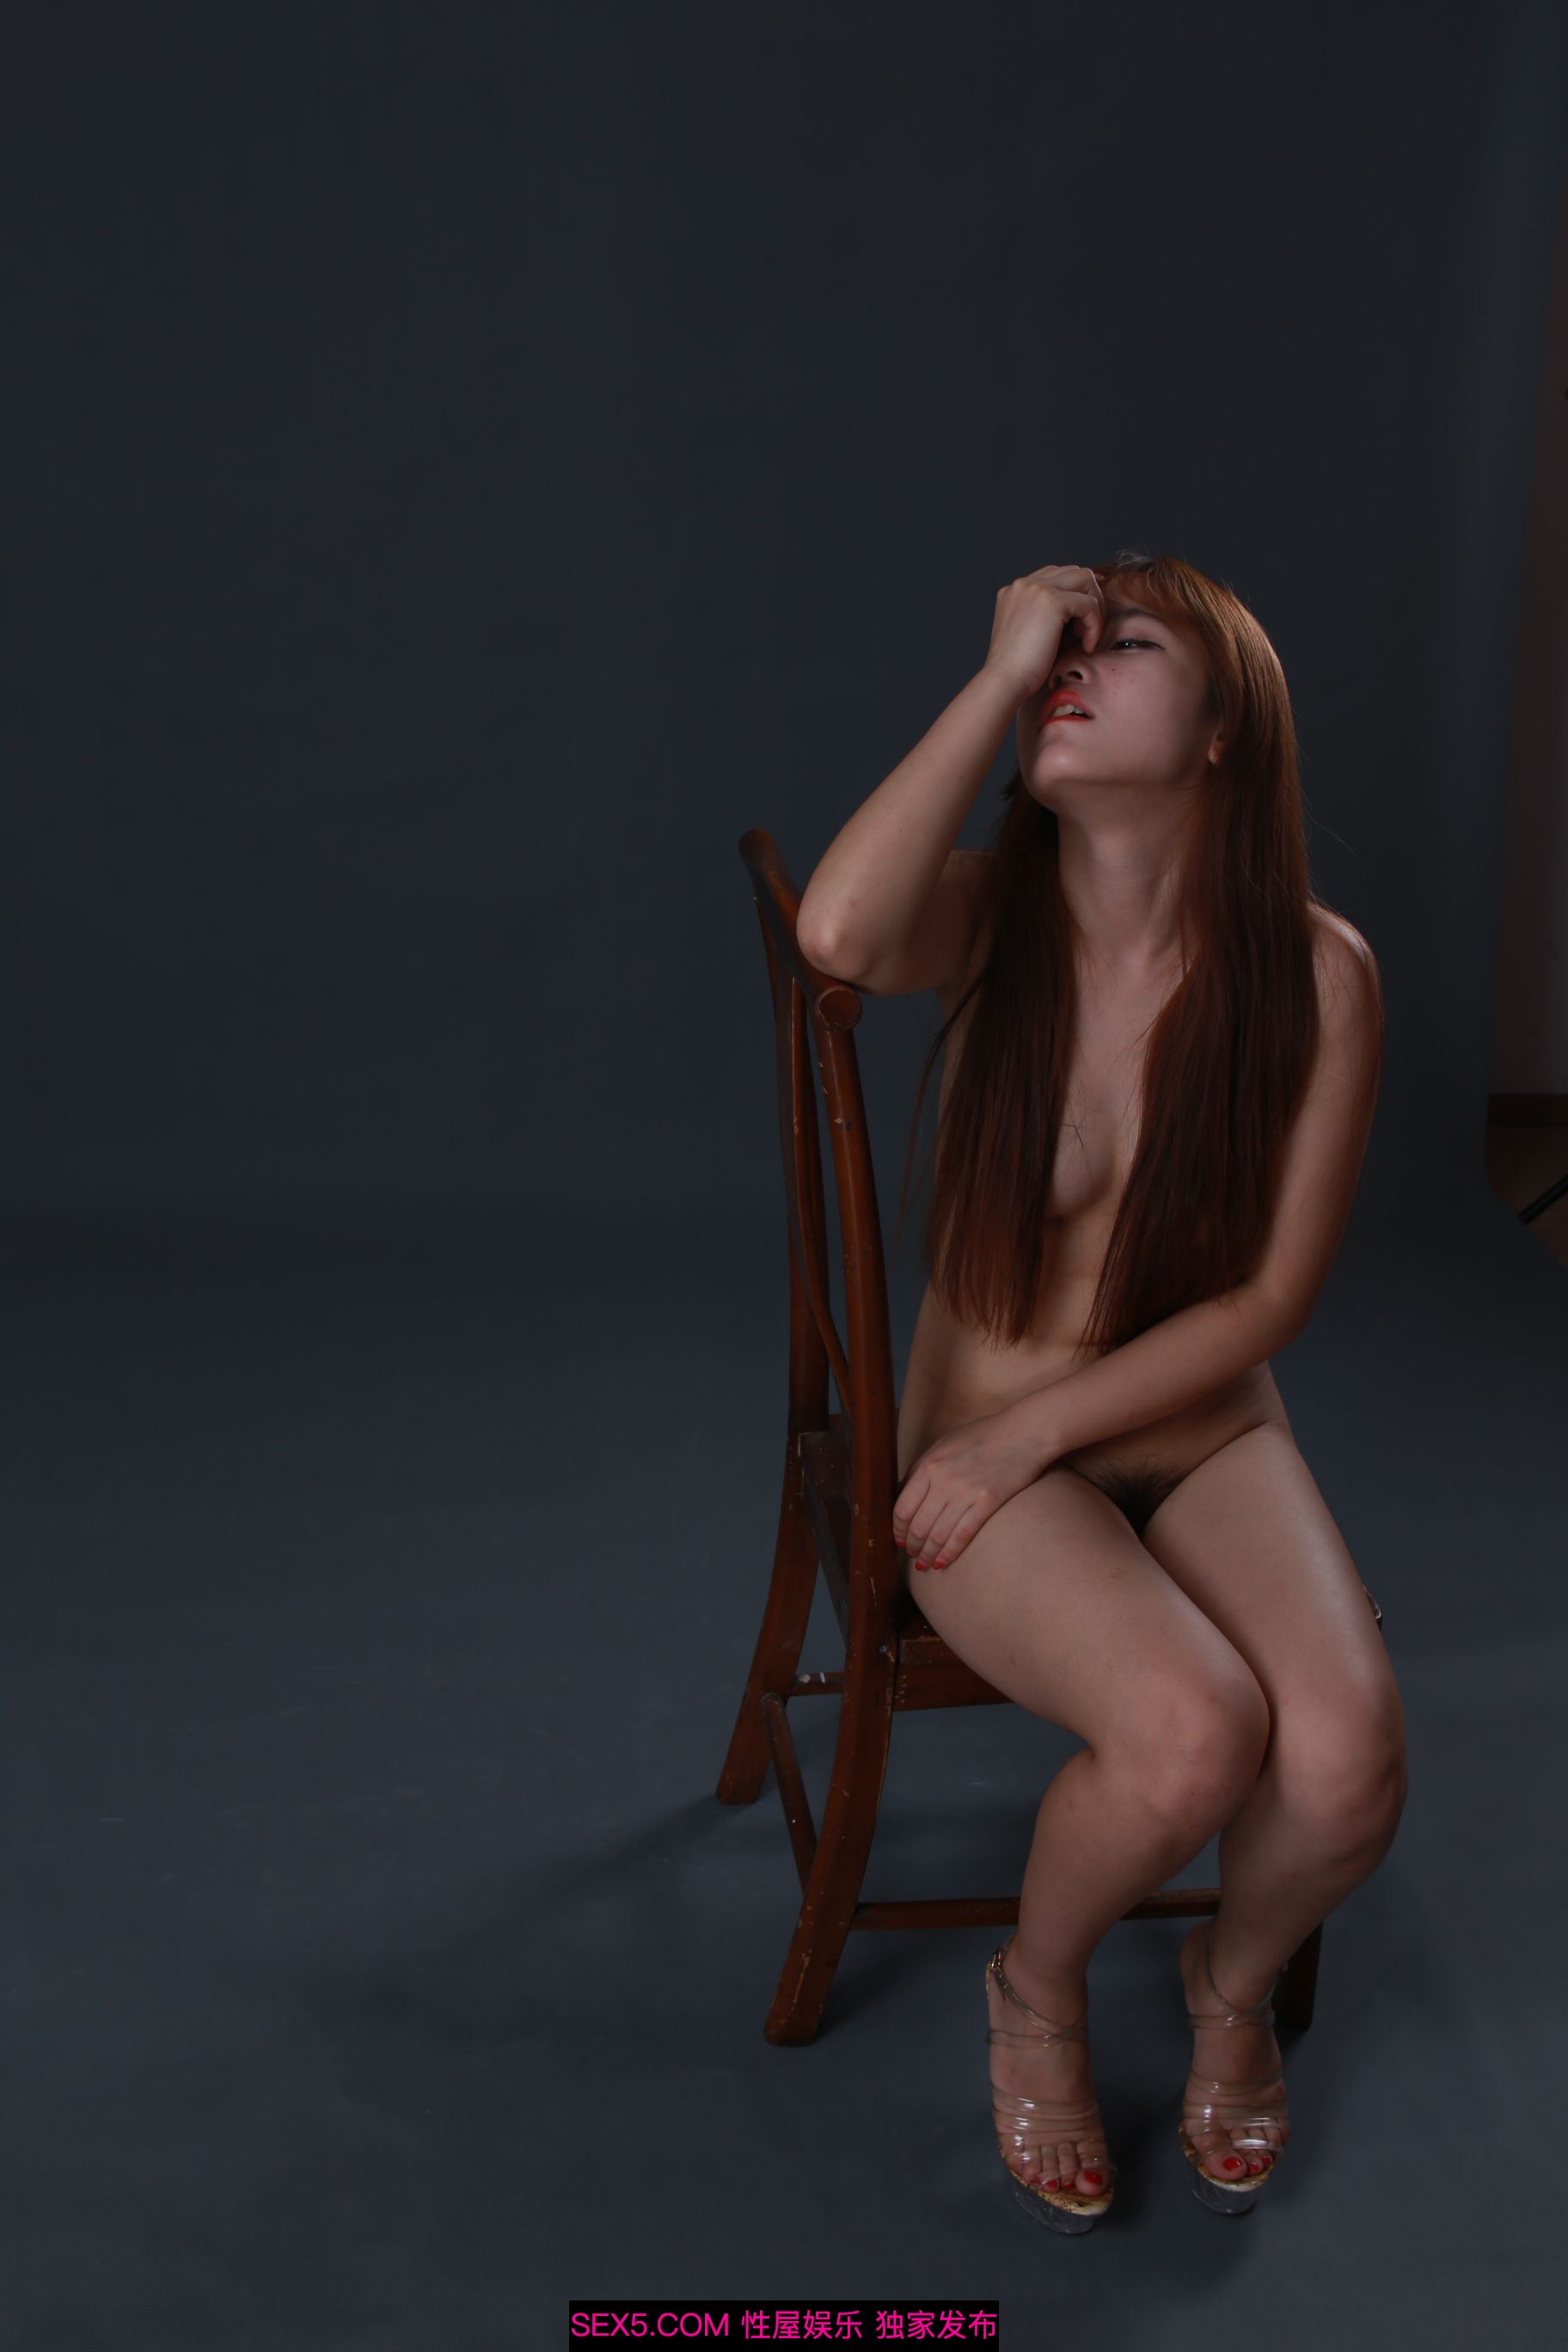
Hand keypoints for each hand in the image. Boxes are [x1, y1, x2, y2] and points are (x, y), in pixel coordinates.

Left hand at [891, 1406, 1054, 1570]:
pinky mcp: (987, 1502)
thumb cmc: (983, 1436)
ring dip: (927, 1554)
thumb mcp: (944, 1445)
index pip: (902, 1508)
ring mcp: (965, 1492)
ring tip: (924, 1564)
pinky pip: (962, 1535)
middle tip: (911, 1555)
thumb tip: (903, 1494)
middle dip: (912, 1546)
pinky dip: (949, 1553)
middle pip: (918, 1525)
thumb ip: (922, 1468)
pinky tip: (942, 1563)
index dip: (897, 1529)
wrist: (1023, 1433)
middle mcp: (943, 1481)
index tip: (899, 1539)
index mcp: (929, 1465)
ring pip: (937, 1535)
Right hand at [983, 563, 1106, 703]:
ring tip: (1086, 636)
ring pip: (1085, 578)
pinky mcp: (1051, 601)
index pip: (1056, 575)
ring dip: (1095, 607)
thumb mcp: (1032, 632)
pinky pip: (1089, 603)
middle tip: (1088, 630)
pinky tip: (1087, 645)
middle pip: (1074, 571)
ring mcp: (1037, 588)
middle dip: (1089, 597)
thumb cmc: (1019, 668)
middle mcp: (1024, 584)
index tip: (1087, 616)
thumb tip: (1085, 609)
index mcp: (1016, 591)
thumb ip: (1050, 615)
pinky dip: (1095, 624)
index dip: (1077, 593)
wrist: (1005, 681)